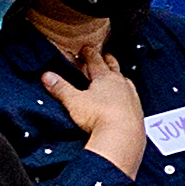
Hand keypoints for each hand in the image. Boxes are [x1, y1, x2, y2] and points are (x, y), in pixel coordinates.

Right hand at [55, 50, 149, 176]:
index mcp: (106, 78)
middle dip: (108, 61)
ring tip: (116, 77)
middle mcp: (121, 84)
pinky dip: (127, 95)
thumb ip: (60, 87)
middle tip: (105, 56)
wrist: (122, 136)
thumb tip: (47, 76)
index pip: (96, 61)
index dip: (89, 54)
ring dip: (119, 78)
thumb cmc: (99, 117)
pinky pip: (132, 98)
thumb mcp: (74, 101)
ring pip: (125, 82)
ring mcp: (132, 97)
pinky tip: (125, 100)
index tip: (86, 48)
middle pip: (114, 68)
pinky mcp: (137, 111)